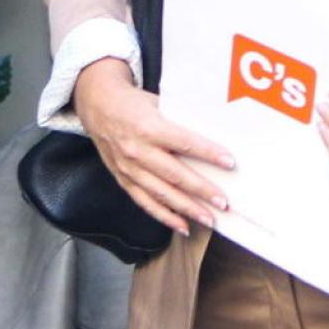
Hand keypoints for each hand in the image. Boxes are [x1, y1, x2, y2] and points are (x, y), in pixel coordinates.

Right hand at [73, 57, 233, 235]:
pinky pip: (145, 202)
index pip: (184, 142)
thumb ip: (182, 119)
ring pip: (161, 193)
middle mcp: (137, 151)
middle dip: (201, 191)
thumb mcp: (160, 103)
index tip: (230, 162)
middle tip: (224, 202)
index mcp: (148, 127)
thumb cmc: (134, 103)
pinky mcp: (123, 179)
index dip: (208, 153)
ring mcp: (128, 168)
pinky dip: (164, 216)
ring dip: (186, 209)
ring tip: (209, 219)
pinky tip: (182, 226)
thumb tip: (217, 130)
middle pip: (174, 175)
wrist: (98, 106)